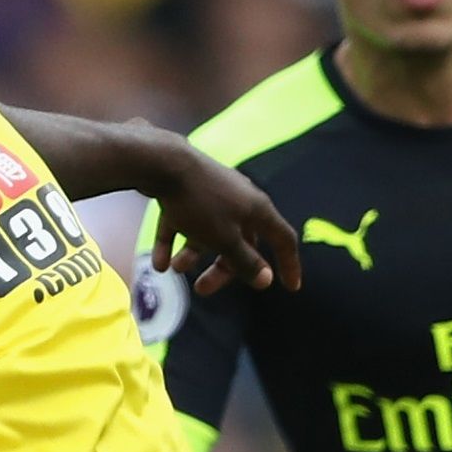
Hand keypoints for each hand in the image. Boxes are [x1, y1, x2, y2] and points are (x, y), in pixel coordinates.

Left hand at [146, 137, 300, 295]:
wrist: (162, 162)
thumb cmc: (200, 202)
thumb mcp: (225, 239)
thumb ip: (245, 261)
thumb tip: (267, 279)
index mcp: (258, 209)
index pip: (283, 239)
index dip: (289, 264)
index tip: (291, 286)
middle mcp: (239, 199)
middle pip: (240, 241)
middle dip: (222, 268)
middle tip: (202, 289)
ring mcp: (212, 192)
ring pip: (208, 231)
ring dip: (193, 254)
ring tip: (175, 268)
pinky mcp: (186, 189)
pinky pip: (184, 219)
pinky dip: (173, 240)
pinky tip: (159, 263)